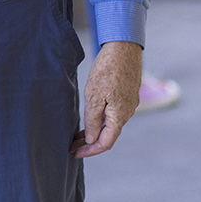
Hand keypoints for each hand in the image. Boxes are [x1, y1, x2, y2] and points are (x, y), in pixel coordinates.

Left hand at [72, 40, 142, 157]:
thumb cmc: (108, 70)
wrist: (124, 48)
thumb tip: (92, 140)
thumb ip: (94, 120)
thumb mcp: (94, 96)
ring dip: (95, 132)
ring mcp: (128, 104)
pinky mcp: (127, 95)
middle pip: (108, 136)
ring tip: (78, 134)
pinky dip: (101, 120)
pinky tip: (90, 118)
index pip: (105, 143)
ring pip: (111, 125)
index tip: (74, 153)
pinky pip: (113, 114)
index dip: (89, 151)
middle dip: (90, 143)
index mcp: (119, 116)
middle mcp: (126, 113)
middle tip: (72, 145)